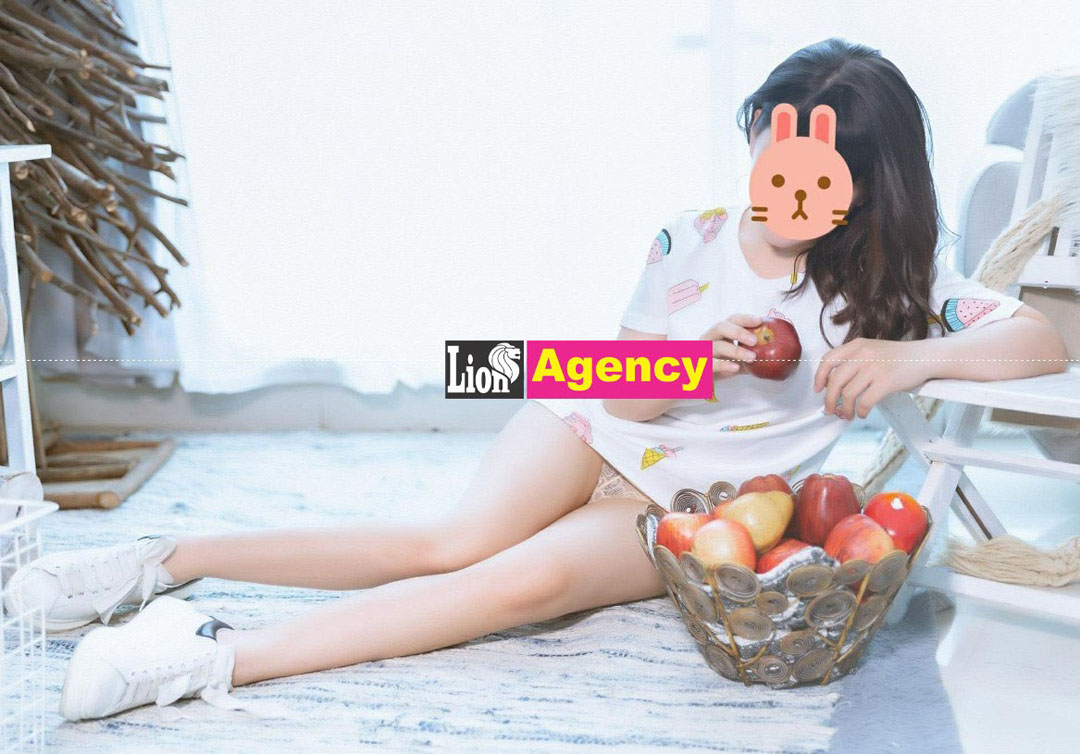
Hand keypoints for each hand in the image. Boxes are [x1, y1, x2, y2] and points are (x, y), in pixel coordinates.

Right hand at [701, 313, 761, 378]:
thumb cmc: (720, 364)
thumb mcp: (738, 359)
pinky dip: (723, 365)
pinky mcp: (698, 365)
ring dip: (735, 350)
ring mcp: (702, 350)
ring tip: (751, 358)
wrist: (697, 379)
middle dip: (739, 332)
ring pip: (717, 345)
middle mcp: (710, 337)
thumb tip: (779, 356)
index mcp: (720, 332)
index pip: (732, 320)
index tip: (759, 321)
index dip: (745, 319)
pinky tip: (735, 368)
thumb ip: (753, 355)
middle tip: (755, 340)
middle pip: (721, 327)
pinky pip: (710, 363)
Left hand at [813, 338, 932, 418]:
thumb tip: (832, 385)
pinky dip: (861, 411)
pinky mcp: (886, 381)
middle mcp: (863, 354)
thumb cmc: (896, 357)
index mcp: (856, 345)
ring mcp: (874, 367)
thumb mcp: (870, 349)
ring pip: (848, 394)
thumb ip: (852, 360)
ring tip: (848, 414)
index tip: (818, 389)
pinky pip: (865, 401)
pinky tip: (862, 413)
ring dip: (845, 409)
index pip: (828, 360)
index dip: (819, 377)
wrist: (924, 357)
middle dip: (829, 400)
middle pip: (835, 381)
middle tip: (830, 410)